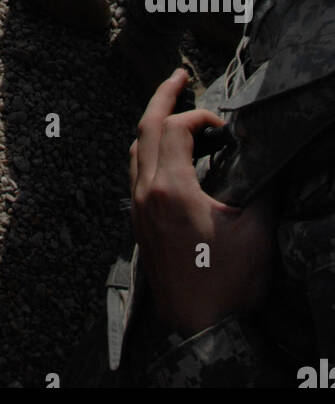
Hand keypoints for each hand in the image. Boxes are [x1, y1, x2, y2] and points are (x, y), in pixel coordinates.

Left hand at [131, 69, 273, 336]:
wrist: (199, 328)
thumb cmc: (227, 284)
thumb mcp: (255, 231)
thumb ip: (261, 187)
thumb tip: (268, 159)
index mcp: (170, 188)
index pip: (174, 126)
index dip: (200, 115)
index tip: (226, 126)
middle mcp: (146, 192)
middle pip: (144, 127)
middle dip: (162, 96)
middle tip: (180, 75)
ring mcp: (138, 208)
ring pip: (135, 149)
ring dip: (152, 123)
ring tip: (173, 109)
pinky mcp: (139, 223)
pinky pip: (136, 171)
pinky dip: (149, 148)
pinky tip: (168, 152)